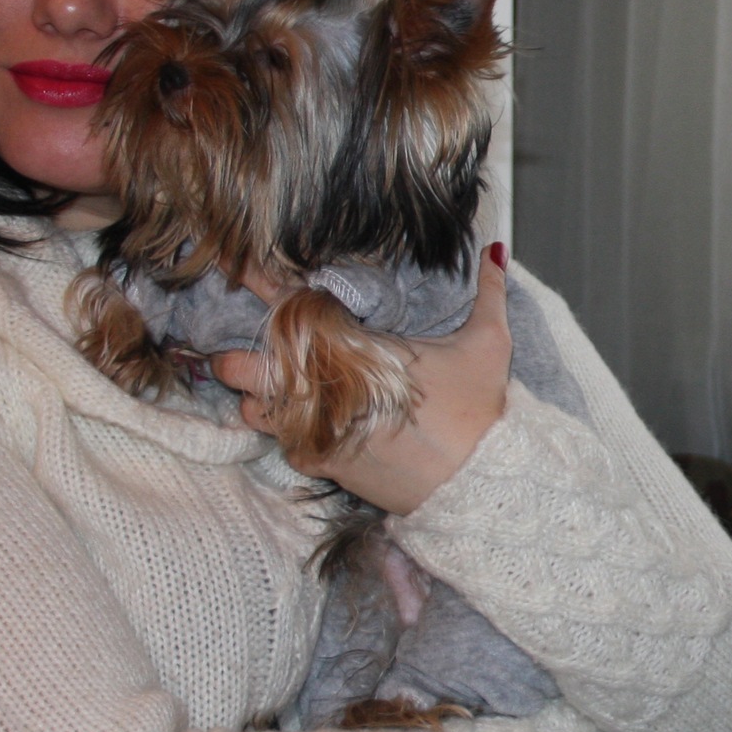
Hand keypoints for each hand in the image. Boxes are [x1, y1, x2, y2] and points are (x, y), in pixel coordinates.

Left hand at [213, 244, 513, 513]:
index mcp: (354, 348)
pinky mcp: (323, 464)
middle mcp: (324, 388)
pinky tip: (304, 423)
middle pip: (244, 368)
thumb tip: (496, 249)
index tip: (240, 270)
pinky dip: (285, 433)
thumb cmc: (478, 412)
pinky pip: (281, 446)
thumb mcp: (489, 344)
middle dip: (235, 357)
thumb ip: (489, 291)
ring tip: (272, 389)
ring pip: (253, 411)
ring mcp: (318, 430)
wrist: (476, 482)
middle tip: (240, 349)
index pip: (290, 308)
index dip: (260, 284)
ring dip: (257, 398)